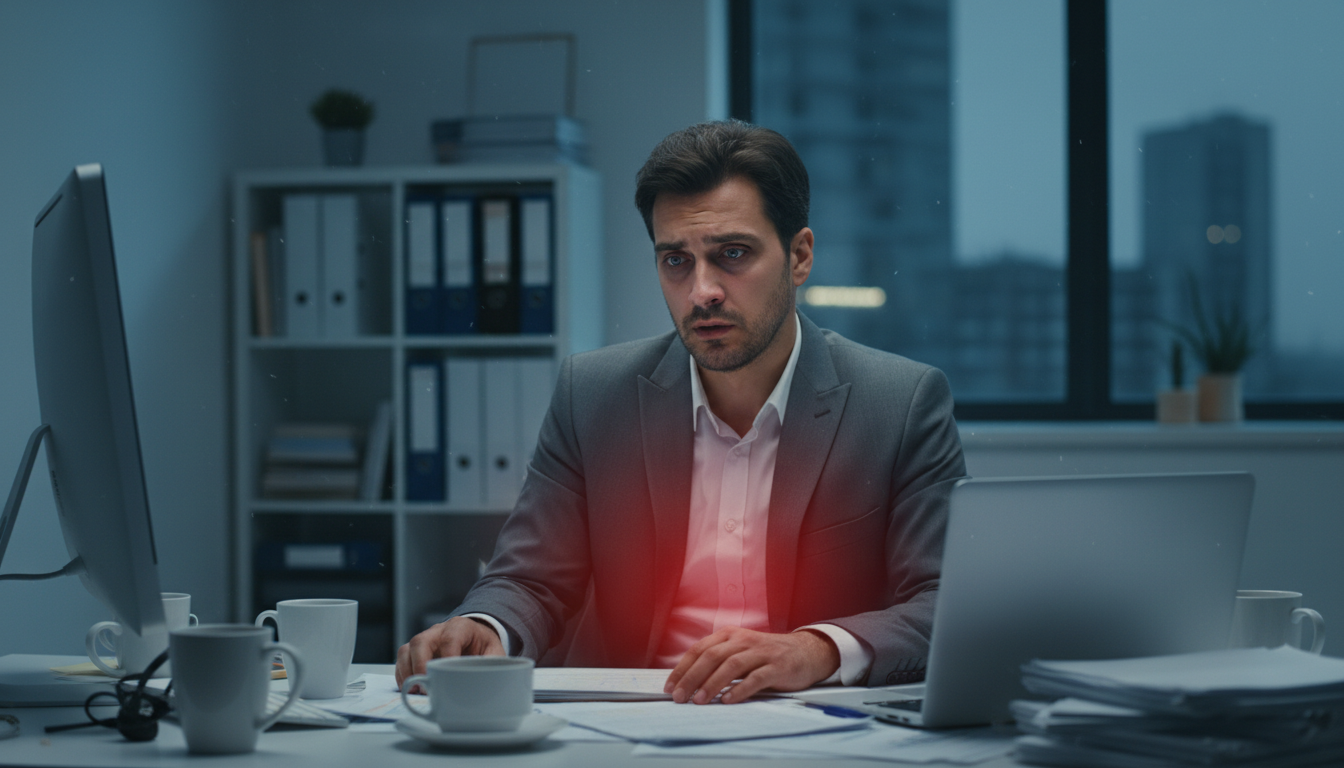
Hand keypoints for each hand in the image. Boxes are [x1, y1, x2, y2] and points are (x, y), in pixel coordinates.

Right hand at [395, 617, 504, 689]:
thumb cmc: (484, 647)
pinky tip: (409, 688)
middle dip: (419, 665)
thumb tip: (486, 681)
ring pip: (407, 649)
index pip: (450, 638)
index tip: (447, 676)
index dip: (447, 657)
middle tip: (425, 686)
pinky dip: (402, 675)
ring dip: (407, 672)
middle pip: (421, 641)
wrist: (476, 639)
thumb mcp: (496, 653)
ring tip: (414, 691)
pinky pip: (402, 659)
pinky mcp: (415, 651)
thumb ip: (492, 664)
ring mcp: (425, 640)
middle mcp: (439, 630)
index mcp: (461, 627)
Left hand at [663, 627, 839, 704]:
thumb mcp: (740, 650)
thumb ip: (718, 660)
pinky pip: (756, 677)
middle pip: (712, 656)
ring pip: (732, 665)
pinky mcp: (777, 666)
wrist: (806, 651)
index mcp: (730, 635)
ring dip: (713, 683)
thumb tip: (688, 681)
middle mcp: (744, 640)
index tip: (670, 686)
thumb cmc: (767, 655)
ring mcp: (761, 652)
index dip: (682, 668)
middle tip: (680, 696)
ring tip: (700, 700)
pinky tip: (729, 700)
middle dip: (692, 677)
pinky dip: (741, 689)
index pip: (700, 649)